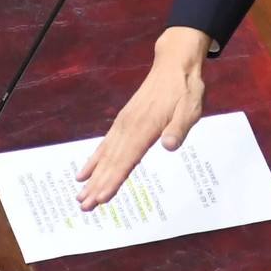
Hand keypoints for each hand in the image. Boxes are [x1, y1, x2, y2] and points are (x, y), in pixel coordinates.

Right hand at [75, 25, 209, 206]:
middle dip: (97, 185)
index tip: (101, 198)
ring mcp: (124, 124)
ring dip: (93, 177)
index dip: (114, 180)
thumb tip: (168, 146)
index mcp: (146, 127)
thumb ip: (179, 128)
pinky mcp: (123, 122)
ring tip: (80, 196)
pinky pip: (105, 144)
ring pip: (105, 155)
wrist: (173, 64)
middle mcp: (130, 127)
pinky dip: (94, 160)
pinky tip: (84, 173)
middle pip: (111, 161)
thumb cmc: (184, 89)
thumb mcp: (191, 107)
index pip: (128, 159)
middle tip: (84, 206)